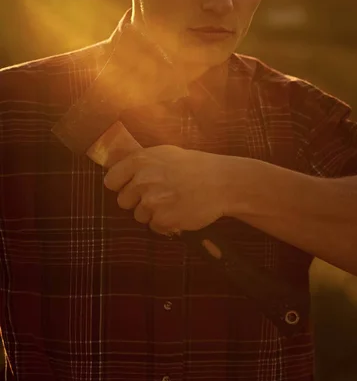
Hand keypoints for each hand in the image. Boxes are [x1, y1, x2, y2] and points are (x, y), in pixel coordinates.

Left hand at [103, 145, 234, 234]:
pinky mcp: (163, 220)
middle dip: (137, 201)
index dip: (120, 185)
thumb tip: (117, 165)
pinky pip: (155, 227)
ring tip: (173, 201)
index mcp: (140, 161)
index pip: (110, 180)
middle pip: (123, 201)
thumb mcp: (165, 153)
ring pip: (139, 216)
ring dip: (153, 213)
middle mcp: (143, 181)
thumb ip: (141, 161)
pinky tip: (179, 211)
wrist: (222, 182)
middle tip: (157, 194)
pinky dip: (166, 223)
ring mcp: (152, 202)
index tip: (129, 186)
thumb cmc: (195, 166)